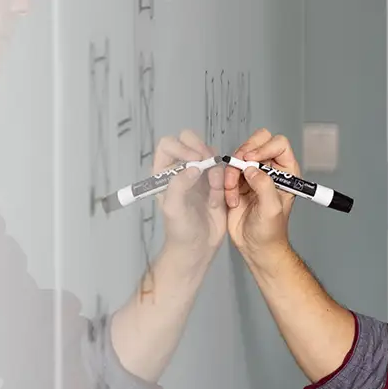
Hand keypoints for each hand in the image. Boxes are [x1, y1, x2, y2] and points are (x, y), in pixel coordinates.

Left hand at [152, 129, 225, 262]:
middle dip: (202, 149)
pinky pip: (223, 170)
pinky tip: (218, 201)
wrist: (198, 248)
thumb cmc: (180, 229)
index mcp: (163, 171)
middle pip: (190, 140)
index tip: (194, 160)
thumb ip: (179, 185)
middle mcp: (181, 168)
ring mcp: (199, 173)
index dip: (181, 146)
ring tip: (215, 190)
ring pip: (210, 153)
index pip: (168, 144)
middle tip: (208, 165)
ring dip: (215, 169)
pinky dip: (224, 182)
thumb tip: (192, 167)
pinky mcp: (216, 182)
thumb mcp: (173, 208)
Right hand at [223, 128, 298, 260]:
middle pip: (258, 142)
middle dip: (244, 153)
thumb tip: (252, 168)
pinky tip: (232, 199)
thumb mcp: (271, 208)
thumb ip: (264, 186)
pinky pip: (228, 171)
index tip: (252, 159)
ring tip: (234, 193)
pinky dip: (226, 183)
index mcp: (286, 172)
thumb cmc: (270, 232)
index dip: (265, 147)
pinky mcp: (238, 182)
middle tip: (240, 166)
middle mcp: (270, 170)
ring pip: (239, 156)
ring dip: (233, 173)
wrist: (256, 246)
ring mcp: (253, 175)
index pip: (279, 144)